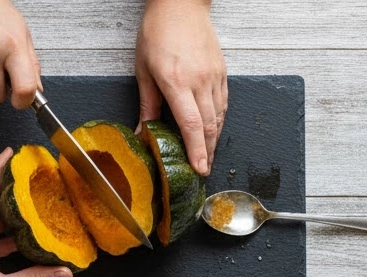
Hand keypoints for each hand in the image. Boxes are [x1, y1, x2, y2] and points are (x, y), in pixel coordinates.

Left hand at [135, 0, 227, 174]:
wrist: (181, 4)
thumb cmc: (158, 31)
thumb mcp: (144, 69)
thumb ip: (148, 104)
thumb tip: (143, 132)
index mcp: (176, 81)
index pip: (191, 125)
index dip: (196, 151)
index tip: (199, 169)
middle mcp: (199, 81)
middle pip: (208, 127)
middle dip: (207, 153)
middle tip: (203, 169)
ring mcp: (213, 77)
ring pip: (218, 119)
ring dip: (214, 141)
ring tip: (208, 155)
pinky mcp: (221, 73)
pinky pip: (223, 105)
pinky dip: (219, 122)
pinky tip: (213, 131)